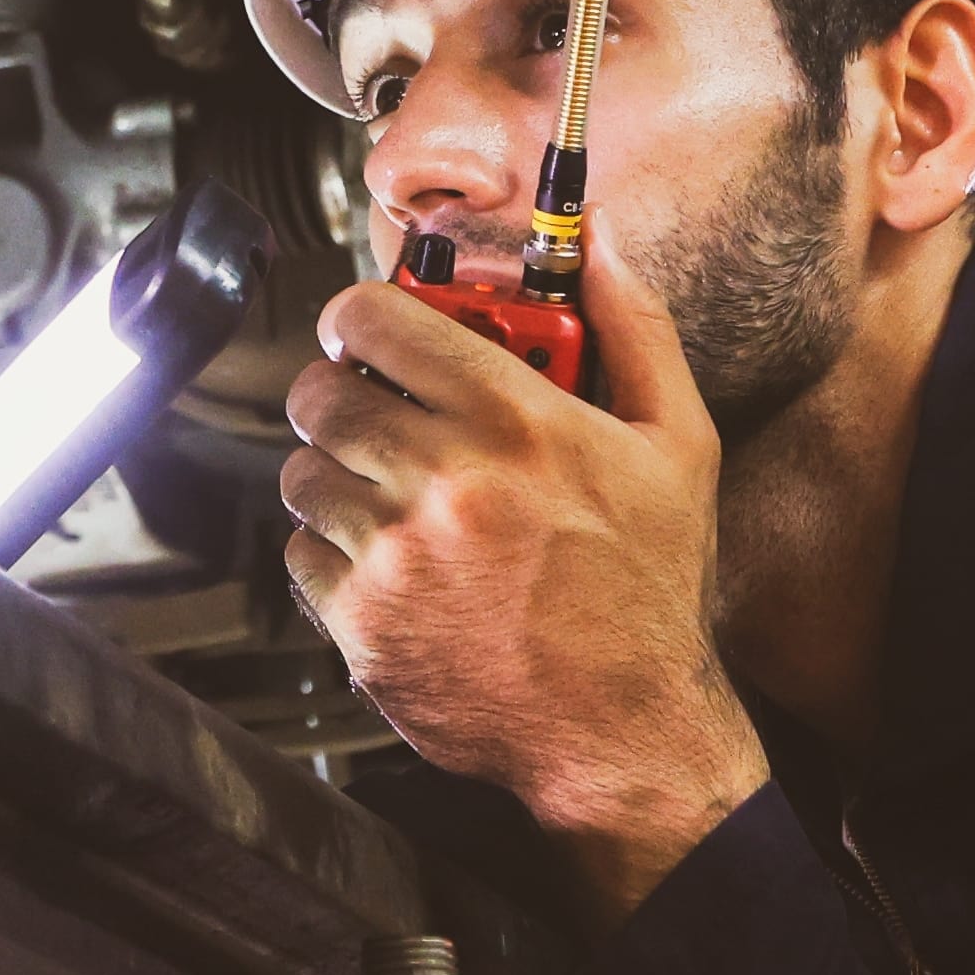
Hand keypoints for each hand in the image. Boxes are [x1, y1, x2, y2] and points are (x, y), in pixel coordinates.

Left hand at [278, 236, 767, 919]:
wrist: (623, 733)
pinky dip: (329, 551)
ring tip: (389, 490)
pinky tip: (389, 560)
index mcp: (515, 420)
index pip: (374, 318)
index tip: (370, 331)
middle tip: (374, 409)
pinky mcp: (359, 623)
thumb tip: (599, 241)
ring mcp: (393, 555)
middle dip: (339, 390)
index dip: (360, 316)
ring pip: (299, 472)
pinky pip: (297, 553)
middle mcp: (443, 480)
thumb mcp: (678, 443)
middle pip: (319, 391)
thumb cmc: (650, 591)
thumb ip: (635, 328)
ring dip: (333, 472)